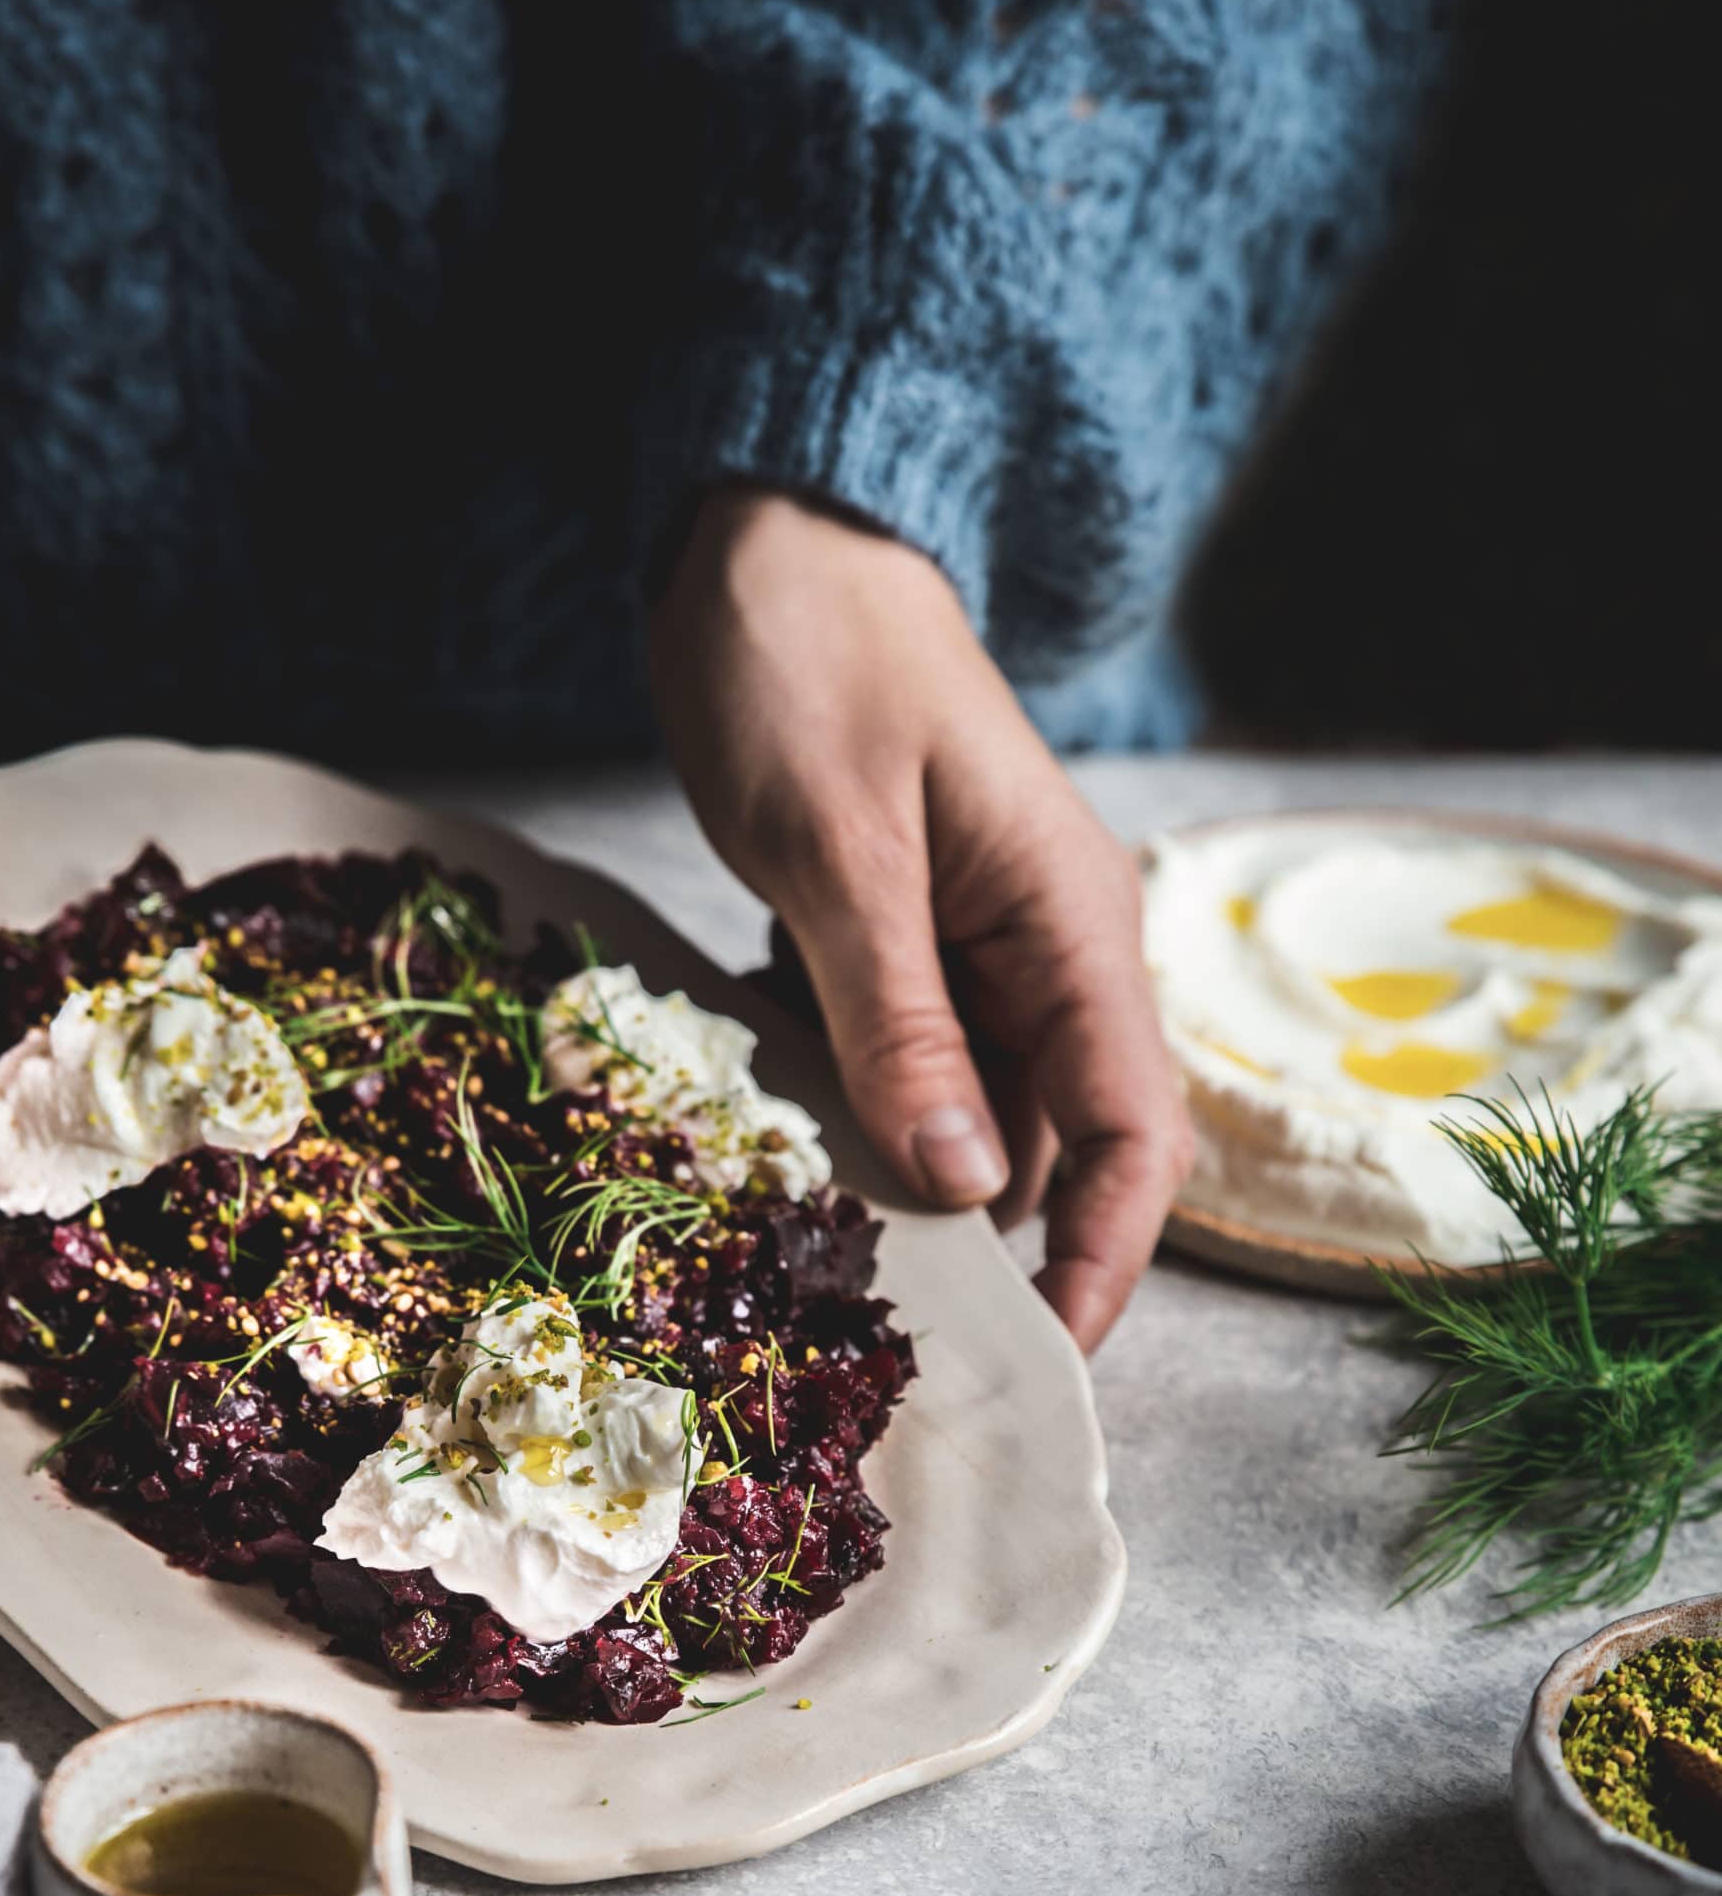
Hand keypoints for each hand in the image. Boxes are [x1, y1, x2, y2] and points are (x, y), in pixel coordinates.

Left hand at [647, 489, 1190, 1350]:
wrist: (761, 535)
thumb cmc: (810, 663)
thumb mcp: (841, 853)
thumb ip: (900, 1023)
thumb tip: (961, 1188)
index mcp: (1072, 927)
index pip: (1134, 1137)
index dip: (1101, 1261)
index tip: (1038, 1361)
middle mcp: (1046, 952)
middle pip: (1053, 1147)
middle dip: (979, 1243)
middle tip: (878, 1329)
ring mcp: (975, 949)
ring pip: (963, 1114)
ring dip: (892, 1174)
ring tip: (804, 1232)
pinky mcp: (902, 942)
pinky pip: (895, 1063)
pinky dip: (841, 1103)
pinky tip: (766, 1118)